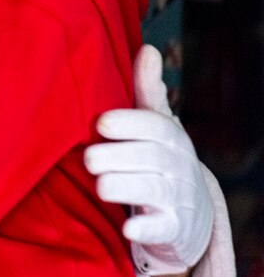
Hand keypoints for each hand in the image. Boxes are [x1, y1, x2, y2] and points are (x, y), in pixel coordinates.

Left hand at [84, 45, 212, 273]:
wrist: (187, 210)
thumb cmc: (157, 155)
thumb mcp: (155, 122)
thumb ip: (147, 89)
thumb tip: (149, 48)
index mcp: (169, 136)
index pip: (154, 126)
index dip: (128, 123)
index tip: (101, 124)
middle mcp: (176, 164)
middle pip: (148, 158)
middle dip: (116, 157)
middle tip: (89, 158)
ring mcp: (175, 197)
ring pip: (150, 189)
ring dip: (122, 186)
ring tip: (100, 185)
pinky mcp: (171, 228)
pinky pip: (159, 228)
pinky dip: (144, 228)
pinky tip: (128, 229)